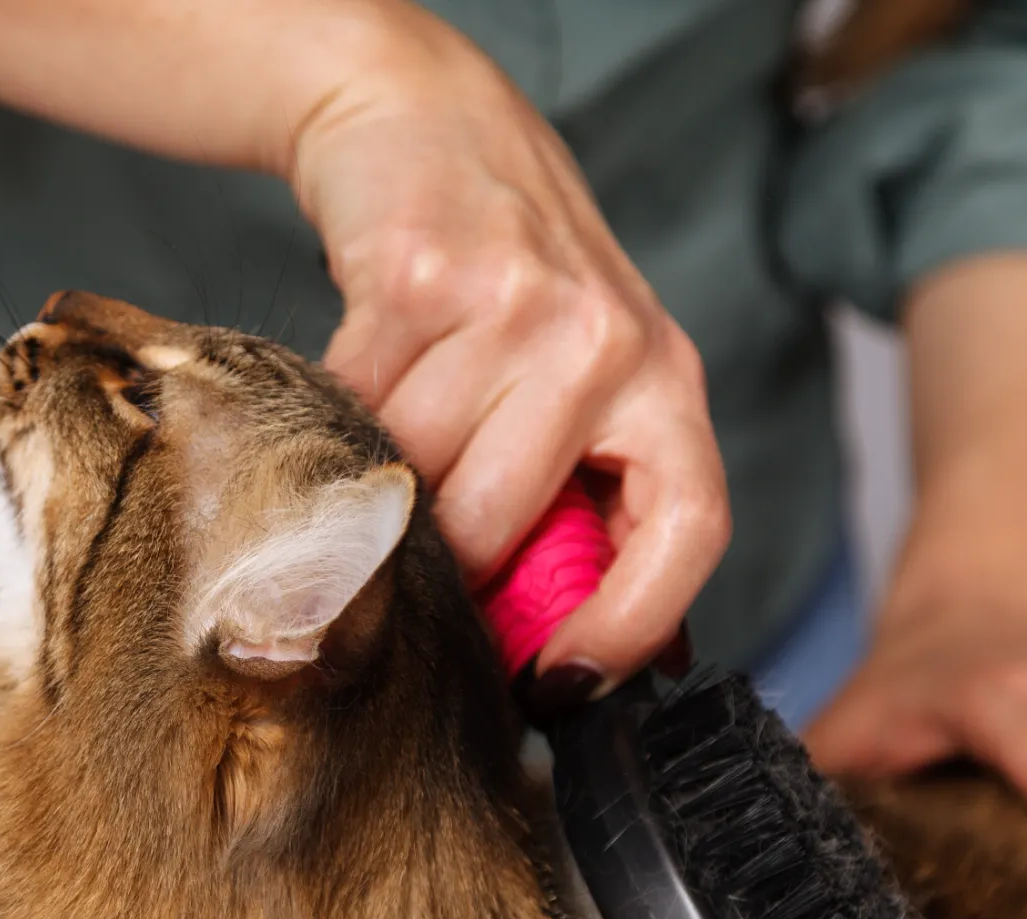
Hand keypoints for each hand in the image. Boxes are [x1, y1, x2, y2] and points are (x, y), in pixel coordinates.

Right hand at [288, 18, 728, 683]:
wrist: (430, 125)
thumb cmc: (512, 285)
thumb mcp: (586, 385)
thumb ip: (581, 501)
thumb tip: (556, 670)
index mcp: (667, 383)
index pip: (689, 528)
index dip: (630, 625)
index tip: (562, 684)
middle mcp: (607, 343)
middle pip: (498, 528)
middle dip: (440, 564)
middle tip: (414, 559)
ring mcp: (516, 305)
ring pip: (413, 474)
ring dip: (377, 482)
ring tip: (383, 445)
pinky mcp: (420, 278)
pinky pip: (354, 409)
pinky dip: (337, 420)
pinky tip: (355, 385)